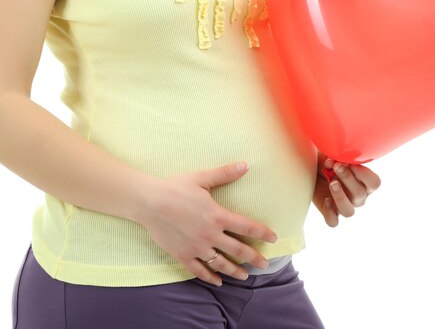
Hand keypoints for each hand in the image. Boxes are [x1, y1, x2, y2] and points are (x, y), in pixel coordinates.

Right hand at [135, 161, 277, 285]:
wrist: (148, 202)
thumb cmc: (175, 187)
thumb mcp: (202, 178)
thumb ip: (225, 174)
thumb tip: (245, 164)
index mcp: (218, 216)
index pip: (247, 227)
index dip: (262, 233)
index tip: (273, 238)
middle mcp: (210, 234)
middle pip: (238, 250)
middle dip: (254, 258)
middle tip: (265, 265)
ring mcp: (197, 247)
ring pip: (221, 263)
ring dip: (235, 271)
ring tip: (245, 276)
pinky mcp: (182, 255)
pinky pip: (199, 270)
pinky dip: (210, 277)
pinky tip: (218, 282)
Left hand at [312, 151, 381, 226]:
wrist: (313, 171)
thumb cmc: (329, 161)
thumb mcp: (334, 155)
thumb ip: (337, 157)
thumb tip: (332, 162)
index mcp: (365, 183)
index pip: (374, 183)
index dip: (364, 174)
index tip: (350, 163)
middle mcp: (358, 197)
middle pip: (360, 194)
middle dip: (348, 178)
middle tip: (337, 167)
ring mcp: (345, 206)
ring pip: (348, 211)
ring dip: (340, 197)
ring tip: (331, 183)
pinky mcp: (331, 213)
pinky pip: (333, 222)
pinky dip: (329, 213)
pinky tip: (325, 200)